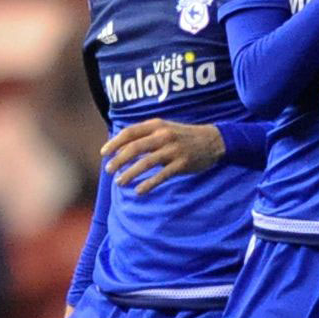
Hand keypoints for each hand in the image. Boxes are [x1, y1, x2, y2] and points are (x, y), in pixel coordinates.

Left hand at [101, 120, 225, 194]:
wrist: (214, 140)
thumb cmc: (184, 136)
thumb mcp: (165, 128)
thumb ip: (145, 135)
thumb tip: (120, 147)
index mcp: (157, 126)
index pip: (129, 132)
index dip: (114, 143)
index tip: (104, 154)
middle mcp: (164, 136)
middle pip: (134, 148)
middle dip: (118, 160)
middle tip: (109, 170)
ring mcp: (173, 150)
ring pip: (145, 163)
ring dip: (129, 174)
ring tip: (119, 182)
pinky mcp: (182, 164)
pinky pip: (161, 176)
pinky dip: (148, 184)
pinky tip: (139, 191)